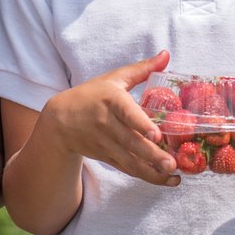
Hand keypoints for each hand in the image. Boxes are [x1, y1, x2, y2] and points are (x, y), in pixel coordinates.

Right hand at [39, 50, 177, 185]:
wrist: (60, 120)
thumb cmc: (92, 95)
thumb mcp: (113, 79)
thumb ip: (142, 68)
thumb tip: (166, 54)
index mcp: (111, 100)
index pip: (127, 113)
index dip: (141, 125)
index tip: (155, 135)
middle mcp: (107, 123)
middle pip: (131, 142)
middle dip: (153, 155)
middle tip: (172, 164)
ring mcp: (105, 143)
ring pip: (130, 160)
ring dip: (152, 172)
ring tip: (174, 177)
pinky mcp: (106, 156)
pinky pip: (127, 168)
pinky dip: (146, 176)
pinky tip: (165, 180)